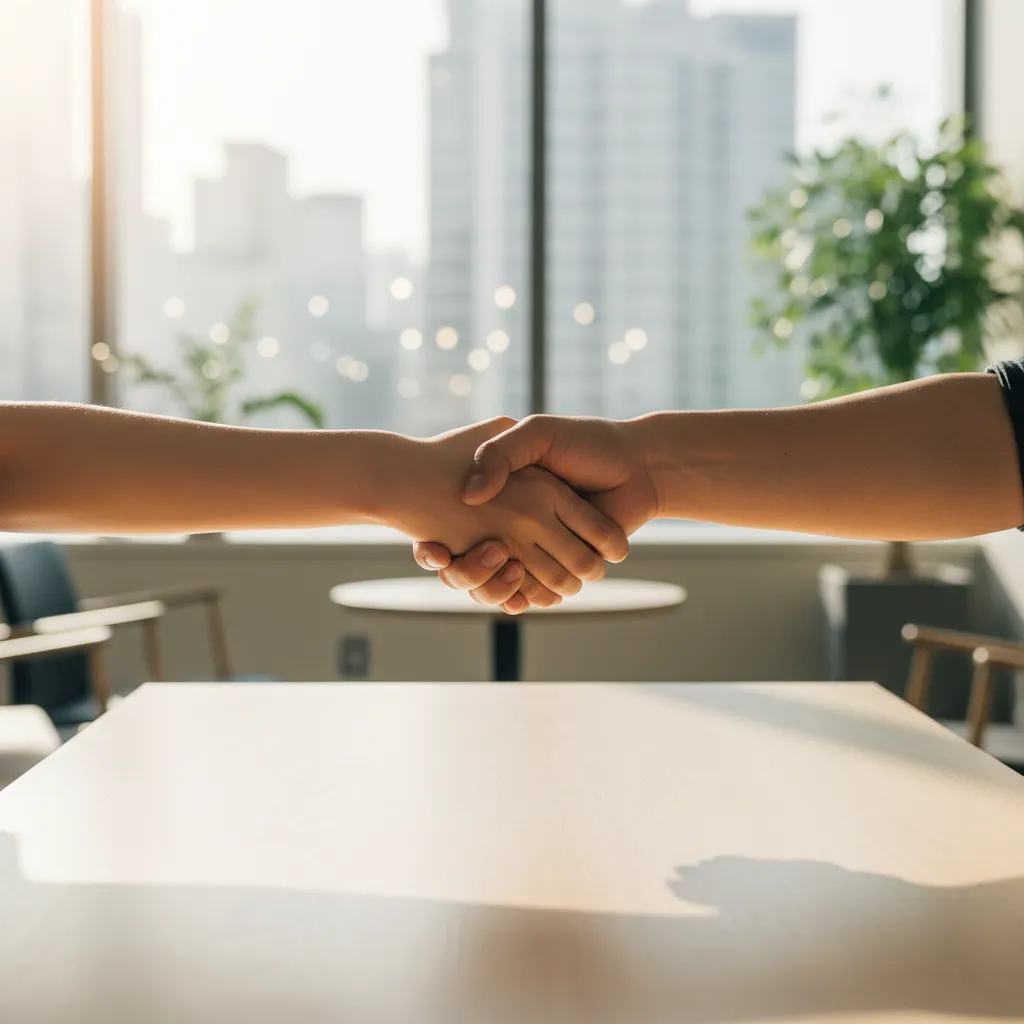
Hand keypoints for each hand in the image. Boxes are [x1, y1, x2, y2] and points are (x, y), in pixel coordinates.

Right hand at [389, 419, 628, 600]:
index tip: (432, 550)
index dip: (436, 548)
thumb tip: (470, 496)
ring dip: (494, 588)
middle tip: (450, 564)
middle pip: (472, 566)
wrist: (640, 466)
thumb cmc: (587, 442)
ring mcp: (539, 550)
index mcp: (503, 498)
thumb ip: (501, 454)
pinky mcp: (565, 569)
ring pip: (501, 585)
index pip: (455, 530)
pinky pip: (536, 593)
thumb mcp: (537, 434)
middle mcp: (516, 527)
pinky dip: (527, 597)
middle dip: (463, 572)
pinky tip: (518, 594)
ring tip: (497, 570)